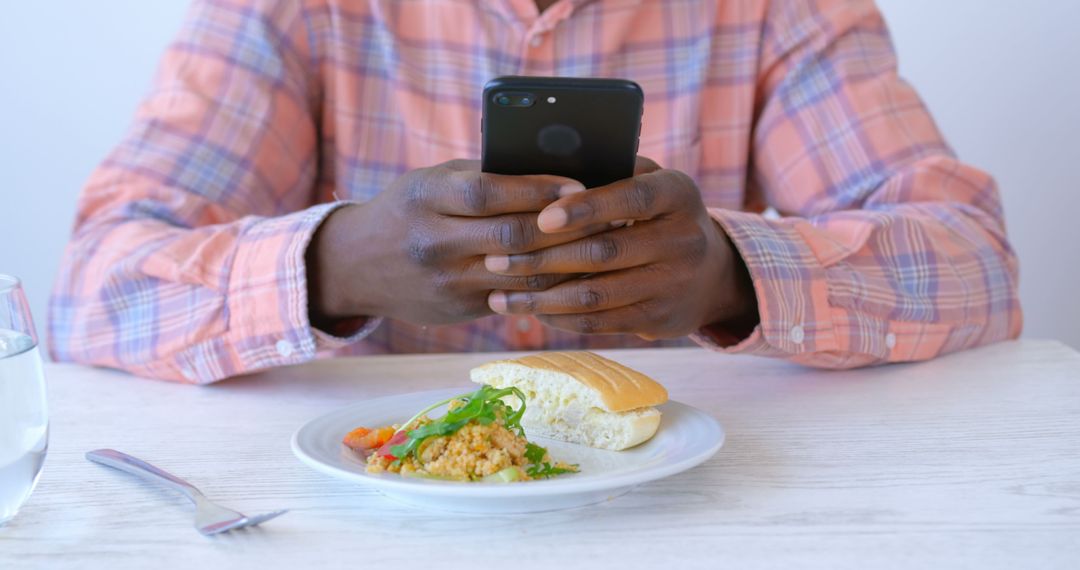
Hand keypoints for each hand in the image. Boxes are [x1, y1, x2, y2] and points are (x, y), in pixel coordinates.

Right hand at [306, 160, 607, 325]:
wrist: (356, 265)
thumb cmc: (410, 208)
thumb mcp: (434, 181)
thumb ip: (484, 175)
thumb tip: (555, 164)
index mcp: (426, 198)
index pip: (487, 194)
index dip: (536, 190)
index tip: (579, 184)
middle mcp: (432, 242)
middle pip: (511, 238)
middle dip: (564, 228)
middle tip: (609, 216)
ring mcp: (445, 282)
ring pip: (520, 275)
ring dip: (567, 262)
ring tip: (604, 245)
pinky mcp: (459, 310)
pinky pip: (516, 299)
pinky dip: (550, 287)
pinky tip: (579, 274)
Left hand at [483, 158, 757, 338]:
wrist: (709, 274)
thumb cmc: (655, 214)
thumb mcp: (646, 181)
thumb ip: (607, 171)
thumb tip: (542, 169)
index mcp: (678, 193)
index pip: (631, 198)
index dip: (586, 208)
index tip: (542, 218)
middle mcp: (684, 240)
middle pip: (604, 251)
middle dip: (542, 258)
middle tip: (495, 259)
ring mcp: (674, 284)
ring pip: (596, 295)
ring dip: (541, 298)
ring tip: (500, 296)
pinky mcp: (660, 320)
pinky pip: (600, 322)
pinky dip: (559, 318)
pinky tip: (531, 310)